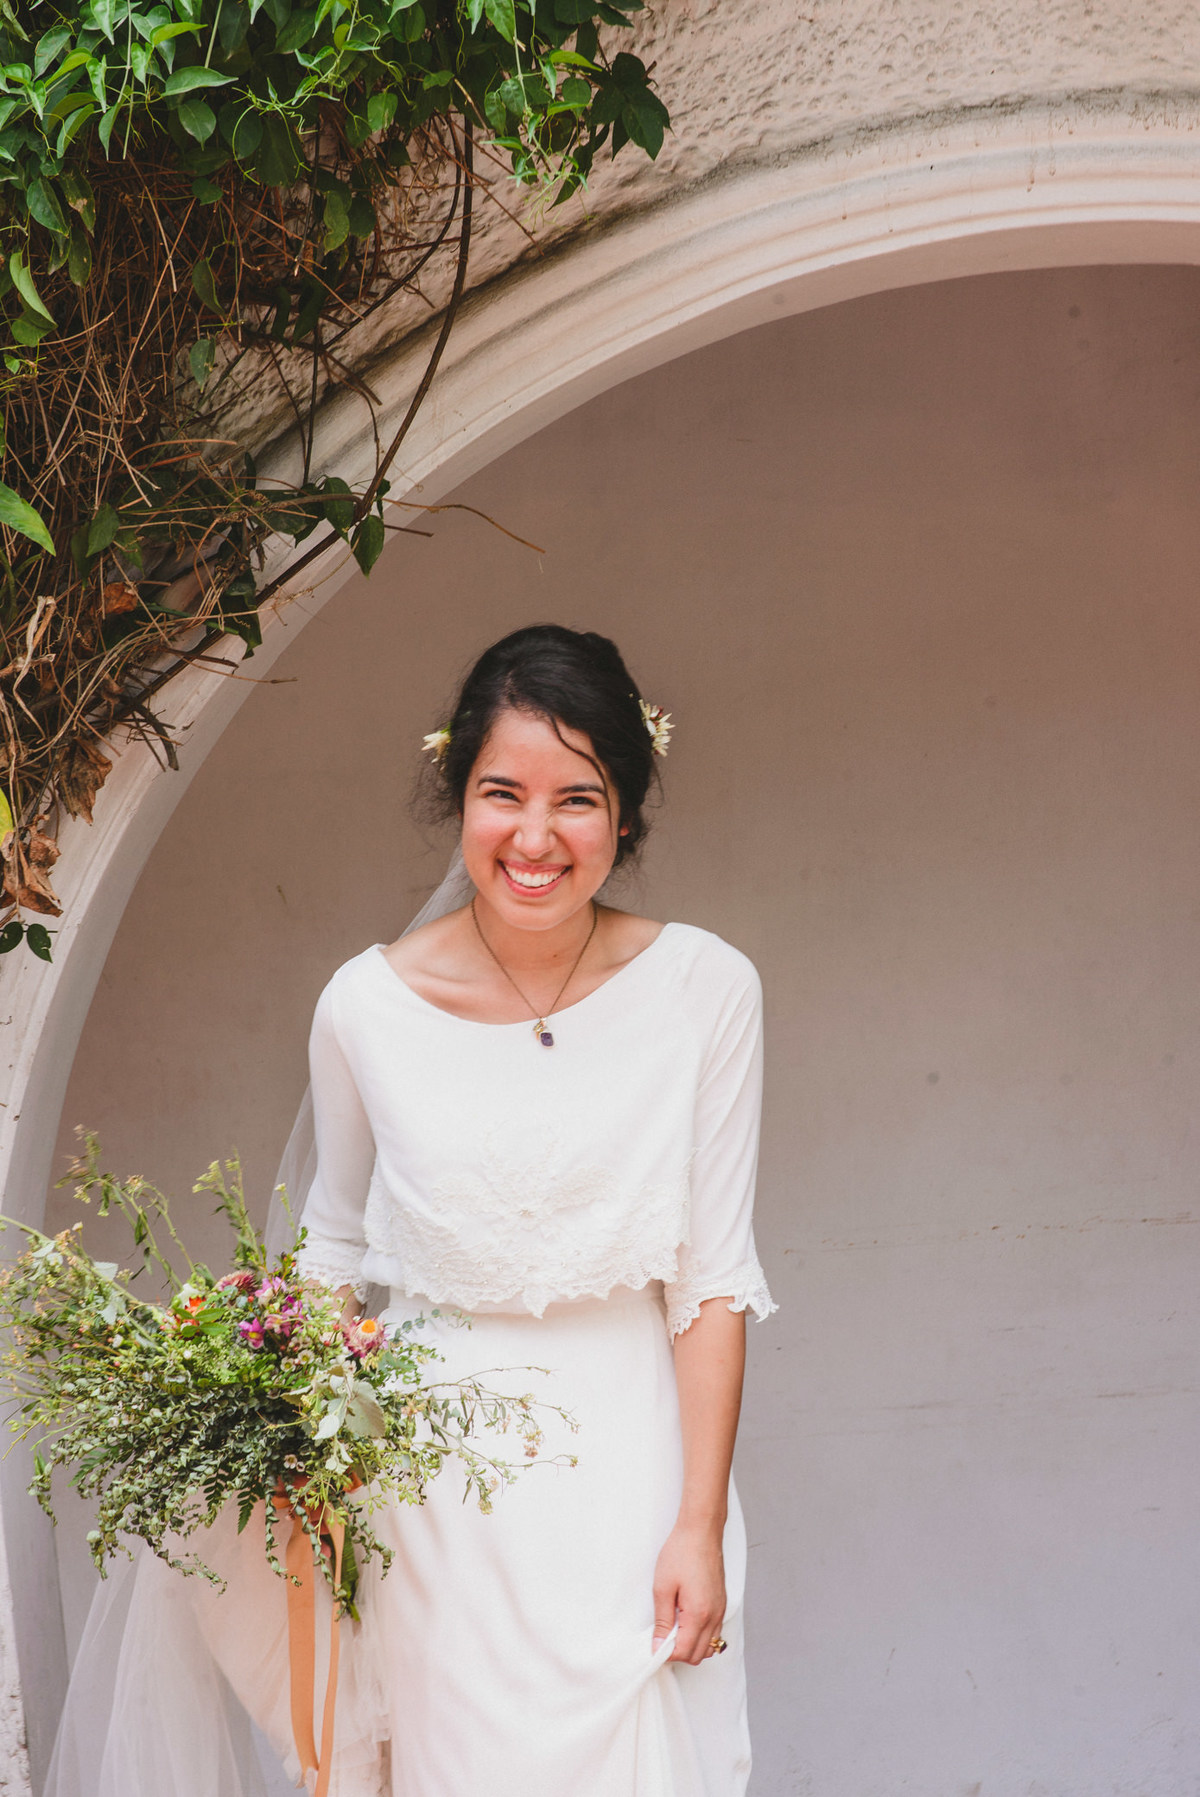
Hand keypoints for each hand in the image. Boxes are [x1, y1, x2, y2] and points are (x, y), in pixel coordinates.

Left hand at [651, 1522, 726, 1664]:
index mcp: (698, 1614)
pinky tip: (687, 1620)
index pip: (684, 1652)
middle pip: (699, 1655)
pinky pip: (715, 1632)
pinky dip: (702, 1636)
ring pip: (710, 1647)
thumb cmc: (681, 1553)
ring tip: (674, 1628)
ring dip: (692, 1646)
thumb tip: (657, 1646)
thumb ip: (662, 1621)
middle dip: (679, 1653)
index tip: (654, 1644)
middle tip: (662, 1637)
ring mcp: (721, 1611)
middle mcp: (714, 1617)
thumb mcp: (663, 1588)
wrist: (701, 1531)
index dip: (666, 1653)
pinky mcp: (722, 1603)